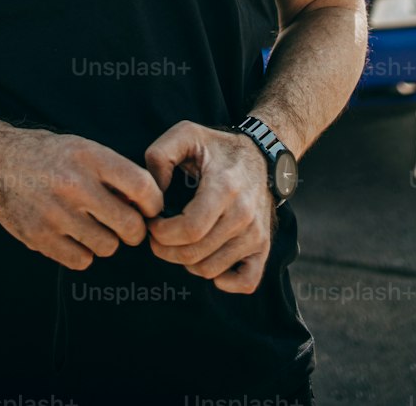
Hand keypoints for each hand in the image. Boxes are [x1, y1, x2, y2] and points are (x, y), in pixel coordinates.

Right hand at [0, 128, 164, 270]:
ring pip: (107, 247)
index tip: (149, 208)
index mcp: (89, 157)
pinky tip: (72, 235)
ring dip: (105, 240)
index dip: (153, 203)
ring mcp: (56, 214)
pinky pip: (82, 260)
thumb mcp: (83, 149)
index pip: (142, 187)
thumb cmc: (49, 156)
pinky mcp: (40, 237)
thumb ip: (115, 173)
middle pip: (130, 227)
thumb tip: (146, 206)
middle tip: (125, 225)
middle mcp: (74, 185)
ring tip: (91, 225)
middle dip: (133, 230)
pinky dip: (82, 253)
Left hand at [143, 120, 277, 292]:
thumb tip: (153, 196)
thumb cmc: (217, 147)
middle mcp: (244, 214)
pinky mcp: (264, 246)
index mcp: (224, 187)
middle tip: (156, 236)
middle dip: (166, 250)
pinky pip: (246, 281)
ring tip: (179, 241)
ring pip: (211, 269)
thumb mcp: (186, 134)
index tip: (152, 223)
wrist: (260, 154)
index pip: (189, 229)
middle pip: (195, 253)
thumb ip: (160, 156)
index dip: (162, 233)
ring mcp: (256, 233)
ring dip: (186, 261)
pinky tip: (207, 261)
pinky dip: (224, 281)